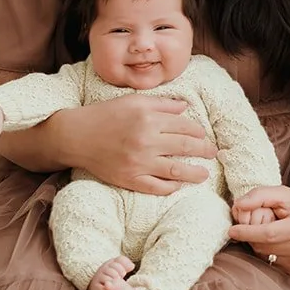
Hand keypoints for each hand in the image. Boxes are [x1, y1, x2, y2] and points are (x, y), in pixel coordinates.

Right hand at [61, 95, 217, 194]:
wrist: (76, 136)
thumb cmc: (106, 115)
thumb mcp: (134, 101)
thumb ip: (162, 103)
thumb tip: (185, 108)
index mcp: (149, 118)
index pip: (185, 126)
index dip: (199, 131)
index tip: (204, 135)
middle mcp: (146, 141)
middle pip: (186, 147)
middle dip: (204, 150)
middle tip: (213, 153)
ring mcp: (138, 163)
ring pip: (176, 170)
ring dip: (195, 173)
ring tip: (204, 174)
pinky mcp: (129, 179)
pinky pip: (157, 188)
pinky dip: (171, 187)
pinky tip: (179, 184)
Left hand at [227, 185, 289, 277]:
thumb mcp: (281, 193)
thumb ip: (258, 196)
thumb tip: (238, 206)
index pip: (268, 234)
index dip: (247, 232)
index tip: (232, 230)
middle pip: (262, 246)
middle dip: (253, 235)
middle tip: (260, 223)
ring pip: (263, 256)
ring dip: (259, 244)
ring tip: (272, 231)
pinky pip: (269, 264)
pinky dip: (266, 253)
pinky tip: (276, 243)